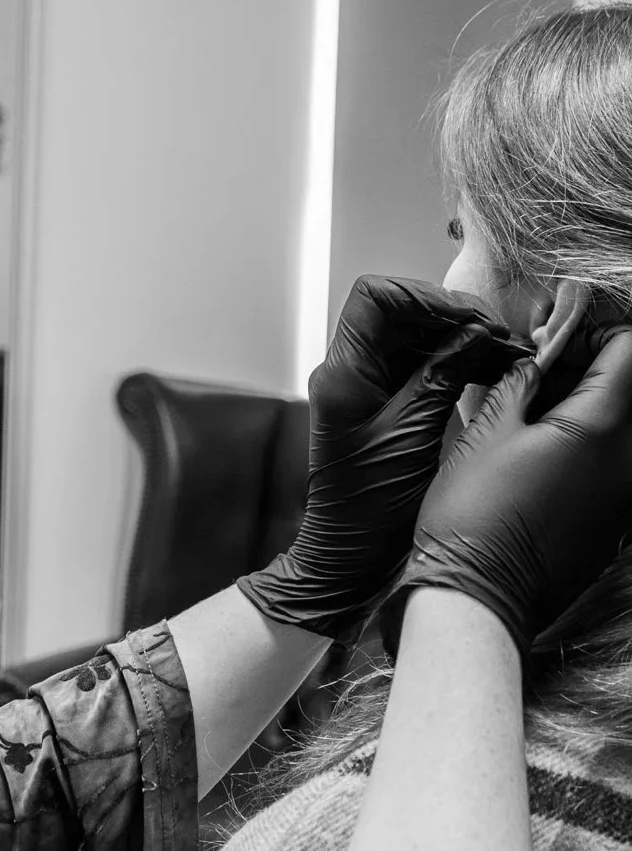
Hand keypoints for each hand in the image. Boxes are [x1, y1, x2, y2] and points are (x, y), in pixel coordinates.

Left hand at [239, 275, 528, 639]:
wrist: (350, 552)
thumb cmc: (368, 505)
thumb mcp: (413, 434)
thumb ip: (441, 375)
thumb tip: (475, 332)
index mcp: (343, 374)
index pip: (374, 298)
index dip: (425, 298)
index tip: (472, 320)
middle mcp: (348, 373)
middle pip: (400, 313)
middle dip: (454, 318)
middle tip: (501, 339)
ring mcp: (366, 388)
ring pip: (415, 338)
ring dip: (461, 340)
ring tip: (507, 356)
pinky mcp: (385, 405)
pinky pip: (420, 366)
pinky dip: (456, 362)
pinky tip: (490, 371)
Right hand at [382, 329, 631, 654]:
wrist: (478, 595)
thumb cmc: (473, 514)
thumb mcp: (485, 433)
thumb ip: (520, 383)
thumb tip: (537, 360)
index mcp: (600, 429)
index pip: (628, 352)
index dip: (594, 334)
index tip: (556, 338)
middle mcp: (627, 462)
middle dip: (594, 369)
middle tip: (543, 371)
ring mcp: (625, 497)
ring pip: (624, 430)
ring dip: (591, 408)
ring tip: (538, 411)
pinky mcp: (612, 523)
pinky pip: (614, 467)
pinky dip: (589, 447)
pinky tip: (541, 454)